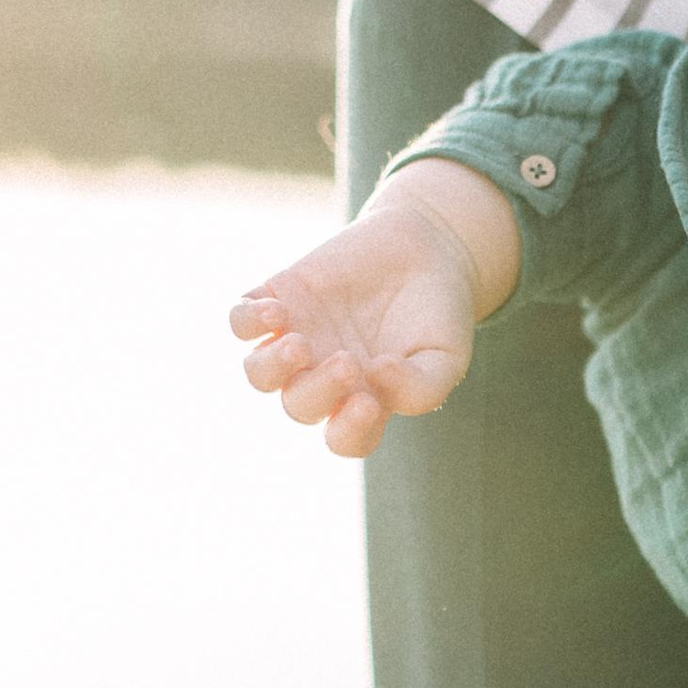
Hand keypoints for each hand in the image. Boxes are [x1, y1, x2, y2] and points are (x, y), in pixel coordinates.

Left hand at [228, 162, 520, 459]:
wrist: (424, 248)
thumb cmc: (437, 314)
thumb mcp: (446, 357)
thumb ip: (421, 387)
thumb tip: (373, 380)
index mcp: (363, 402)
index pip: (344, 438)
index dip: (350, 431)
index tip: (369, 403)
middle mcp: (322, 378)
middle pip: (299, 406)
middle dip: (319, 390)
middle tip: (348, 362)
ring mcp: (297, 340)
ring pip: (258, 373)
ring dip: (272, 366)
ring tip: (299, 344)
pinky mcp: (279, 299)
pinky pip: (241, 322)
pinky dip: (250, 321)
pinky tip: (278, 311)